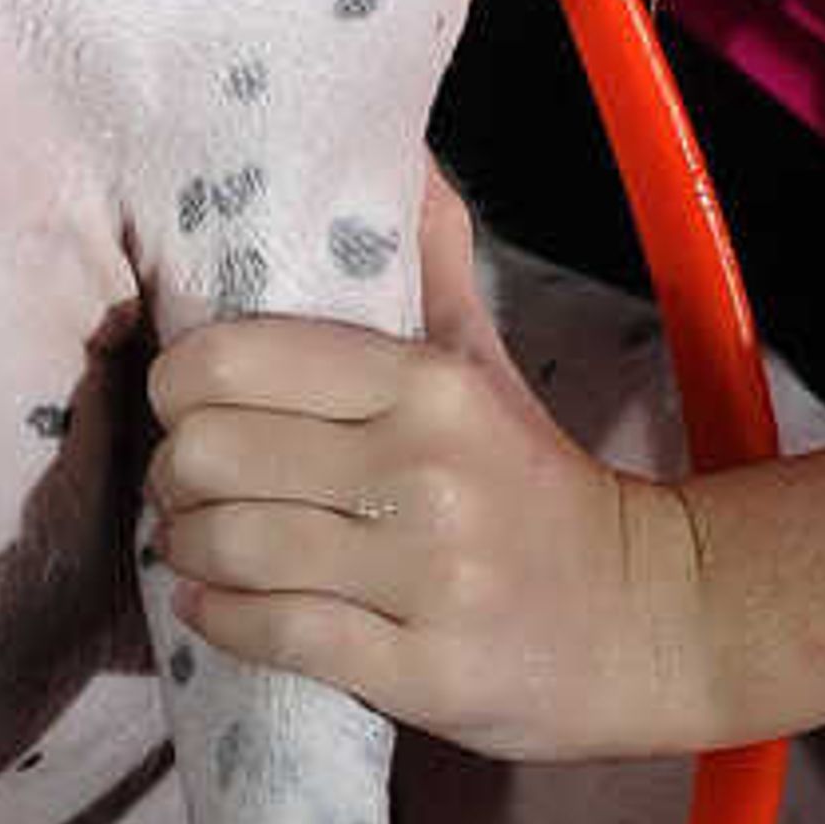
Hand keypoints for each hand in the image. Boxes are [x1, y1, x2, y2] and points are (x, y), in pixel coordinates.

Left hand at [142, 174, 719, 760]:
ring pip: (231, 545)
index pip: (235, 360)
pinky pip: (273, 632)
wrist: (651, 617)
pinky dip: (219, 616)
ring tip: (193, 542)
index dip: (179, 383)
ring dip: (185, 546)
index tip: (188, 403)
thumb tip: (397, 152)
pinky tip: (212, 602)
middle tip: (185, 482)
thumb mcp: (484, 363)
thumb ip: (429, 261)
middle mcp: (424, 473)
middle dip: (172, 471)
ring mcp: (424, 579)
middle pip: (211, 455)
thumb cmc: (537, 484)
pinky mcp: (421, 671)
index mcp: (429, 385)